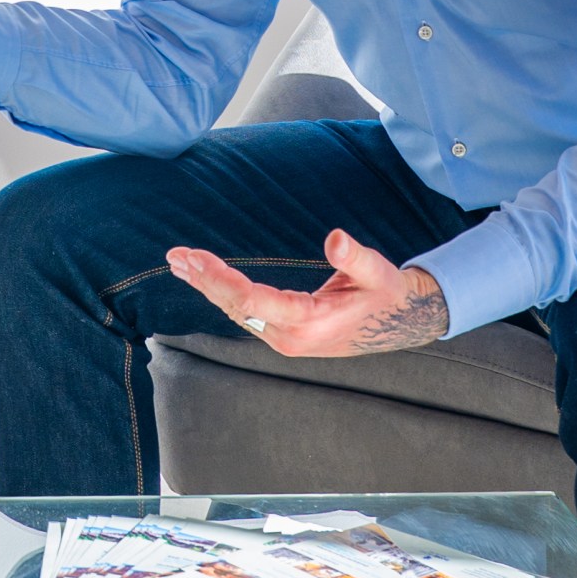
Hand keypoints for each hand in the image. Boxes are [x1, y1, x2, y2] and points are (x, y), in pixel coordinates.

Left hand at [167, 229, 447, 356]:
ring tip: (179, 262)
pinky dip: (221, 293)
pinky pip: (244, 314)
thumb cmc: (386, 293)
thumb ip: (354, 257)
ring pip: (236, 312)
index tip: (196, 258)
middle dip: (205, 280)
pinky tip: (202, 279)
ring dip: (207, 286)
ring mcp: (283, 339)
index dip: (220, 279)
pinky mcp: (282, 335)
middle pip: (236, 306)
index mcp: (308, 323)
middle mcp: (289, 337)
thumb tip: (335, 238)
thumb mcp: (376, 272)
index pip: (252, 301)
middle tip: (177, 255)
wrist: (399, 322)